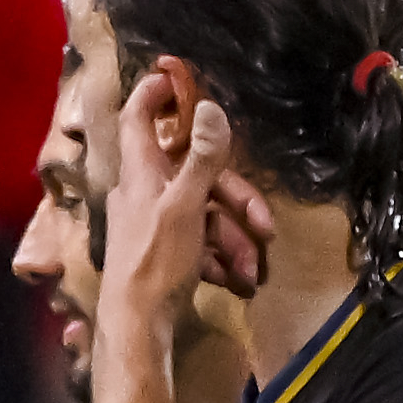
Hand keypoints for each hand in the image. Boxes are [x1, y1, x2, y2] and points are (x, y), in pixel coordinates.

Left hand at [102, 64, 270, 344]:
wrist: (138, 328)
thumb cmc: (155, 262)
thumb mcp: (185, 206)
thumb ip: (202, 158)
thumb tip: (209, 106)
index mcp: (141, 173)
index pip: (139, 118)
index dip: (155, 93)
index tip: (178, 74)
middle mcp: (145, 192)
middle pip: (198, 174)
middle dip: (236, 200)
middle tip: (265, 225)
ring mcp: (156, 222)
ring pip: (207, 212)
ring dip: (236, 238)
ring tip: (252, 266)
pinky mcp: (166, 250)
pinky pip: (201, 241)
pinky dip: (221, 256)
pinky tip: (237, 279)